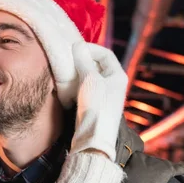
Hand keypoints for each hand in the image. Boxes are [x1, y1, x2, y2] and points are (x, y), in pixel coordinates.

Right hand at [70, 42, 127, 161]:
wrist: (94, 138)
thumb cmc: (96, 107)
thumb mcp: (90, 80)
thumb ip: (83, 61)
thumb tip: (77, 45)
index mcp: (118, 75)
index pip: (105, 53)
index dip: (90, 48)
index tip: (73, 49)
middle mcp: (113, 84)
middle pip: (97, 64)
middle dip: (82, 60)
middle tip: (67, 59)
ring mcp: (104, 95)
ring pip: (90, 76)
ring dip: (77, 72)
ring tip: (65, 71)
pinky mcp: (94, 105)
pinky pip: (85, 88)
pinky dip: (76, 84)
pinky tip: (67, 86)